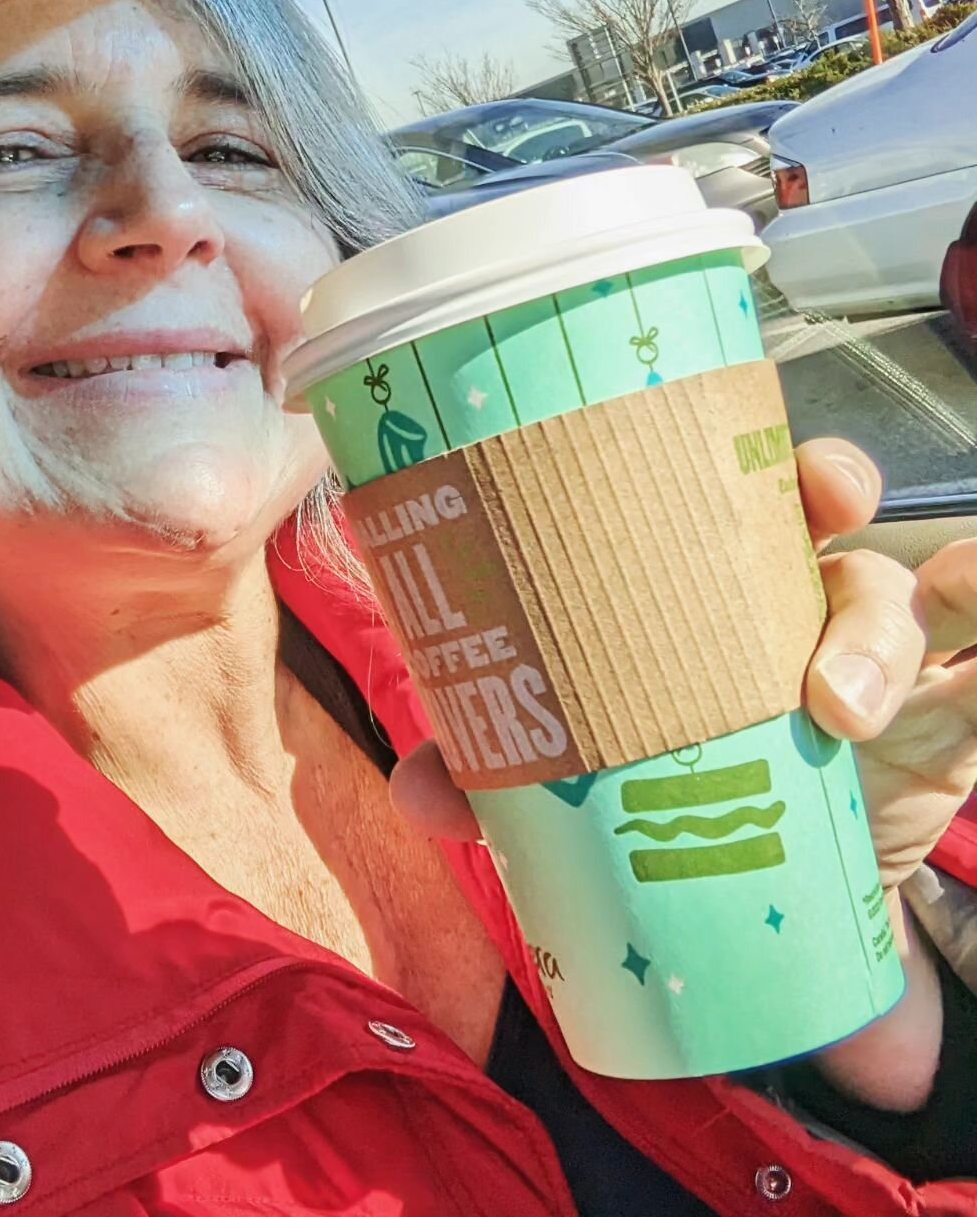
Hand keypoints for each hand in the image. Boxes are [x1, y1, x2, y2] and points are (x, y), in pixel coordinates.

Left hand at [391, 437, 976, 893]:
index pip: (717, 483)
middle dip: (828, 479)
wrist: (761, 908)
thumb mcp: (584, 781)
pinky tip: (971, 659)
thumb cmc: (667, 798)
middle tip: (820, 499)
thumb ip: (501, 776)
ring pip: (897, 590)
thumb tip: (424, 789)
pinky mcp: (938, 733)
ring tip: (838, 704)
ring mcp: (871, 659)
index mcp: (694, 585)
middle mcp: (786, 598)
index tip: (710, 437)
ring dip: (874, 626)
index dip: (720, 442)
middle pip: (820, 505)